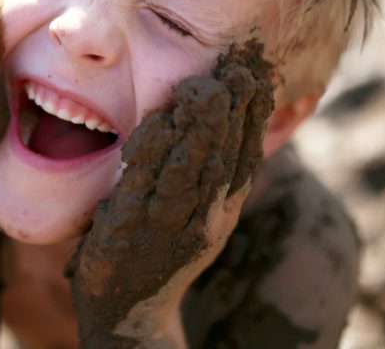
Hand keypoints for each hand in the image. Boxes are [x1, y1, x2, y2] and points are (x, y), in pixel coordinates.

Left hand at [66, 43, 274, 347]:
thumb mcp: (198, 217)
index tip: (255, 76)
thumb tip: (228, 128)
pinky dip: (152, 154)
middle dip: (232, 112)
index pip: (244, 156)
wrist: (131, 316)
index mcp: (221, 211)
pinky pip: (144, 189)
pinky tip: (156, 123)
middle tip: (236, 69)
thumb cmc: (160, 253)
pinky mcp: (129, 233)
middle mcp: (203, 218)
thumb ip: (212, 177)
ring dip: (198, 127)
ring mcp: (168, 226)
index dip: (252, 116)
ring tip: (202, 86)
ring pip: (191, 170)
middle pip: (223, 158)